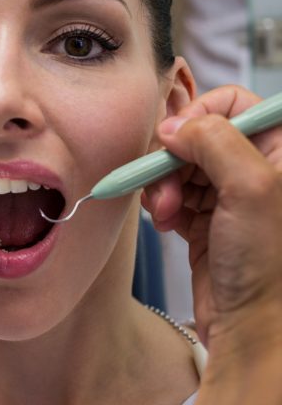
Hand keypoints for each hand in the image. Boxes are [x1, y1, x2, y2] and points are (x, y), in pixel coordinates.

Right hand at [142, 85, 281, 347]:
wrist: (255, 328)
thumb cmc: (270, 266)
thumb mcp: (251, 189)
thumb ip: (213, 141)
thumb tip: (172, 127)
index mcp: (281, 150)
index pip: (232, 103)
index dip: (199, 115)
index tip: (177, 141)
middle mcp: (257, 168)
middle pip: (197, 135)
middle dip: (173, 160)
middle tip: (165, 189)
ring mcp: (230, 195)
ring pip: (179, 165)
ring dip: (162, 186)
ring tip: (164, 214)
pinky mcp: (207, 219)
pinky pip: (172, 194)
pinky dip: (161, 205)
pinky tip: (166, 224)